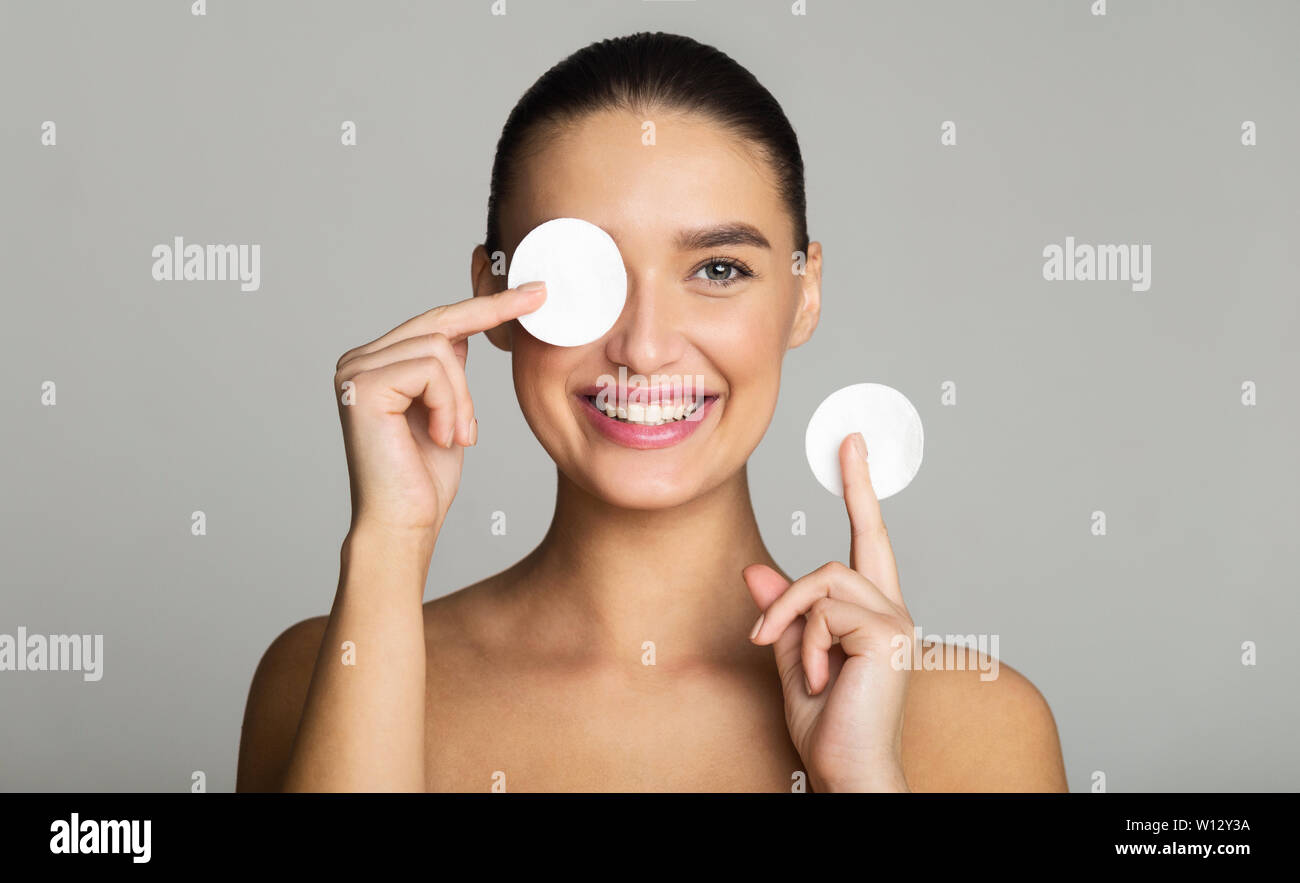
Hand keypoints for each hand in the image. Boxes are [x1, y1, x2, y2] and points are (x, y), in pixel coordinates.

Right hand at [332, 283, 545, 541]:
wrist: (404, 525)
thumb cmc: (424, 481)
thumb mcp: (446, 413)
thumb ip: (445, 374)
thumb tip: (457, 336)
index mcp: (376, 364)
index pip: (437, 322)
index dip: (484, 305)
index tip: (531, 292)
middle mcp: (359, 361)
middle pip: (439, 322)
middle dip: (492, 313)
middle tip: (538, 297)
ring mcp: (356, 371)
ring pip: (440, 349)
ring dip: (462, 399)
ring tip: (455, 437)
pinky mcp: (363, 385)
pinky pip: (432, 369)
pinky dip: (451, 405)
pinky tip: (441, 437)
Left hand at [744, 432, 913, 791]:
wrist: (848, 771)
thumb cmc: (828, 727)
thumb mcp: (792, 662)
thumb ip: (781, 617)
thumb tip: (756, 572)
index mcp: (874, 616)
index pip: (868, 543)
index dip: (860, 492)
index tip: (851, 447)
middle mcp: (893, 612)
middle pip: (852, 548)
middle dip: (849, 502)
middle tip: (818, 509)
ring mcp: (897, 622)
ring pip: (824, 580)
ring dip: (792, 619)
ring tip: (798, 669)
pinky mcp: (888, 634)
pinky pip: (824, 611)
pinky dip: (805, 644)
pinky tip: (817, 679)